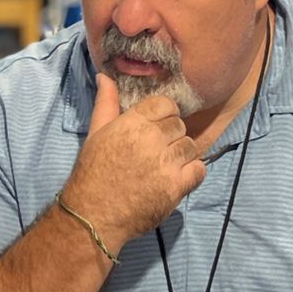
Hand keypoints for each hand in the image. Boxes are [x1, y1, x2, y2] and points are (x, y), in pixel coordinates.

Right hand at [62, 73, 207, 249]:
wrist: (93, 214)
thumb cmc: (92, 173)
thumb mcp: (95, 133)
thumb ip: (106, 103)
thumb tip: (105, 77)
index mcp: (132, 122)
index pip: (166, 104)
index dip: (164, 115)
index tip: (156, 128)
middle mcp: (151, 139)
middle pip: (179, 125)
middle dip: (171, 137)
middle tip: (156, 151)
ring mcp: (166, 163)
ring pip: (190, 146)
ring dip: (181, 155)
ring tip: (164, 166)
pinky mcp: (176, 186)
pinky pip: (199, 169)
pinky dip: (192, 173)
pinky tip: (176, 178)